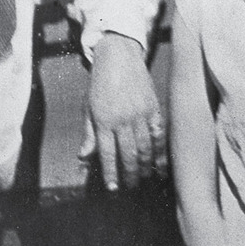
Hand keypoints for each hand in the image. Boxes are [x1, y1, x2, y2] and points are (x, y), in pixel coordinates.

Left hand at [82, 32, 166, 190]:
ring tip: (144, 178)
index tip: (114, 188)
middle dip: (130, 174)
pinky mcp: (154, 107)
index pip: (107, 153)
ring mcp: (140, 114)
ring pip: (145, 147)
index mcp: (103, 120)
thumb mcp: (88, 107)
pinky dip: (160, 150)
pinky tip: (161, 163)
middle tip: (131, 186)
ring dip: (145, 166)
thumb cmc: (100, 83)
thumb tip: (83, 157)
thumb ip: (89, 134)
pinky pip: (158, 134)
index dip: (111, 173)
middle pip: (128, 154)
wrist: (119, 56)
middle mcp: (122, 119)